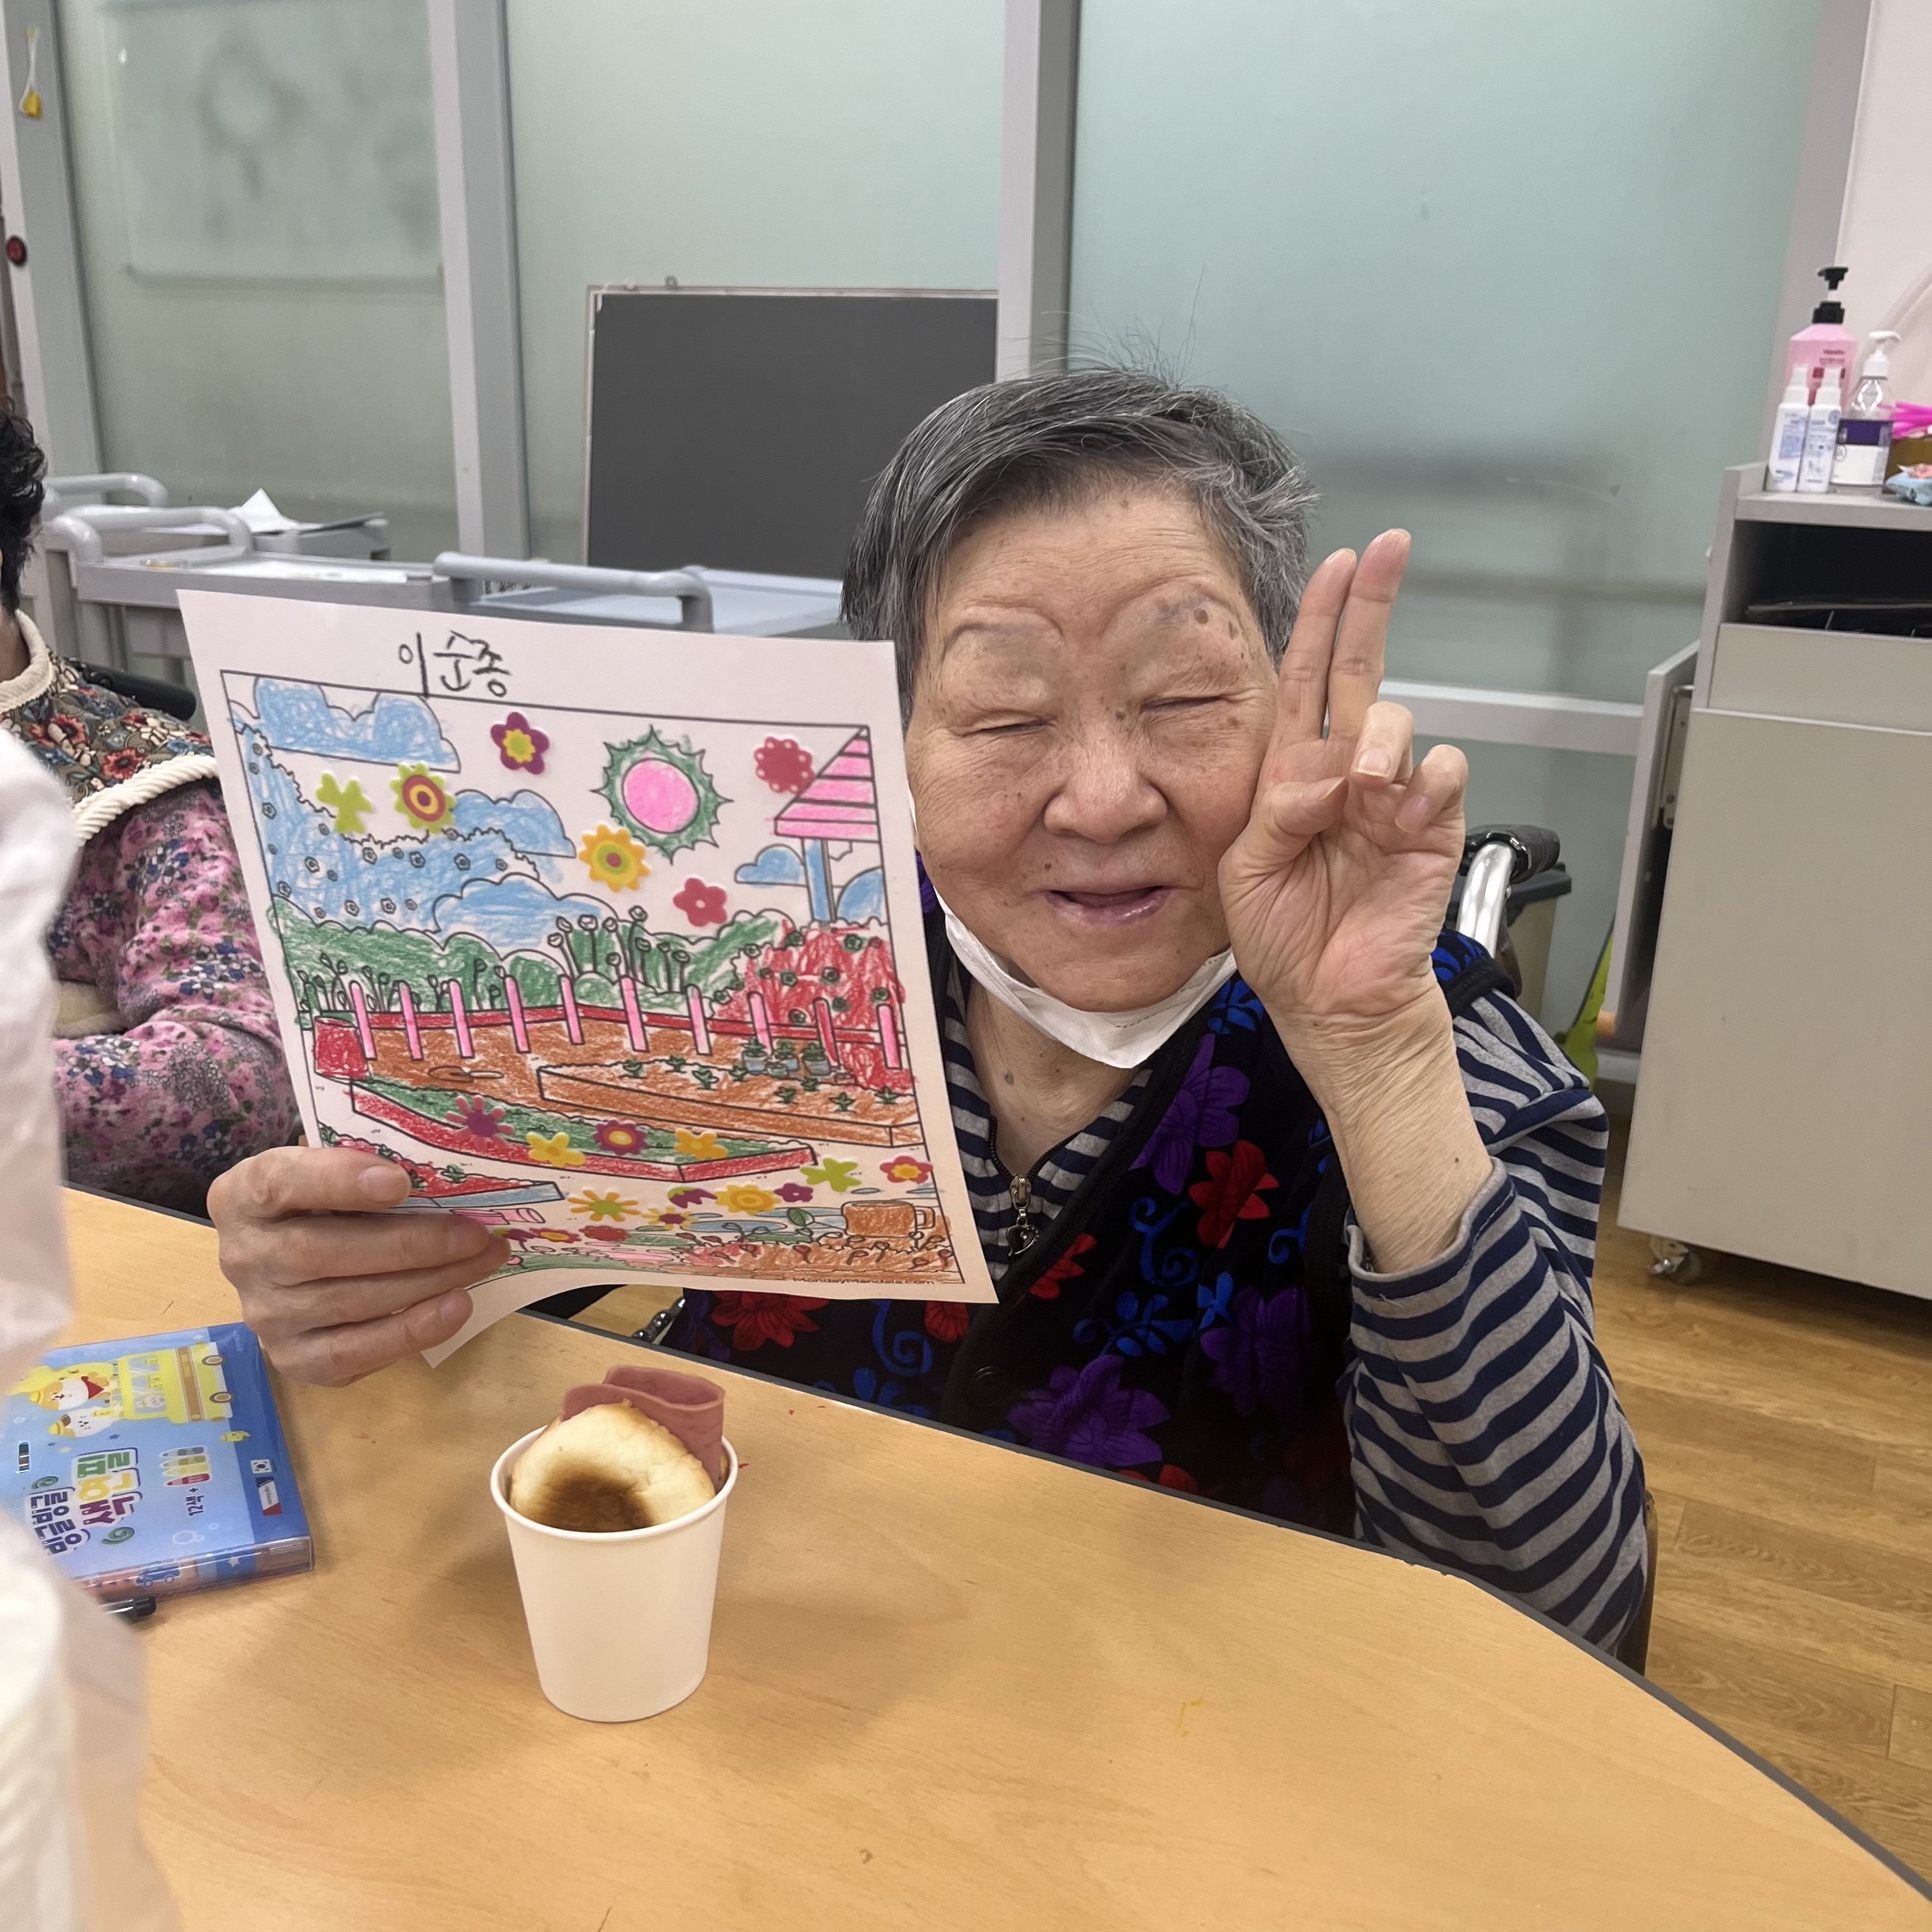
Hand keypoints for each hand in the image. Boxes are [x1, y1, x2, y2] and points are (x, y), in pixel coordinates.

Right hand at [209, 1147, 508, 1384]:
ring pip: (347, 1302)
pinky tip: (456, 1307)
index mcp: (243, 1195)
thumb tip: (445, 1169)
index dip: (338, 1181)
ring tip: (482, 1262)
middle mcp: (243, 1257)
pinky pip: (352, 1352)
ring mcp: (265, 1314)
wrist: (288, 1261)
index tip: (400, 1182)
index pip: (280, 1183)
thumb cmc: (324, 1202)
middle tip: (476, 1233)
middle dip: (412, 1243)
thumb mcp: (330, 1167)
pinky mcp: (293, 1357)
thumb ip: (367, 1162)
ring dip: (428, 1283)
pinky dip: (410, 1331)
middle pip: (323, 1253)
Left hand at [1218, 531, 1467, 1063]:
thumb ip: (1276, 810)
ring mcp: (1393, 797)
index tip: (1337, 562)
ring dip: (1379, 740)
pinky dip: (1423, 780)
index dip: (1321, 622)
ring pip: (1402, 723)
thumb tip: (1328, 773)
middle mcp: (1345, 774)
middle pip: (1363, 672)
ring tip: (1361, 788)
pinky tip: (1399, 808)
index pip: (1306, 681)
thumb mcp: (1246, 868)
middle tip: (1387, 552)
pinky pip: (1443, 772)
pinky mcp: (1433, 827)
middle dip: (1372, 609)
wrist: (1328, 1003)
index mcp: (1291, 774)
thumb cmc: (1283, 939)